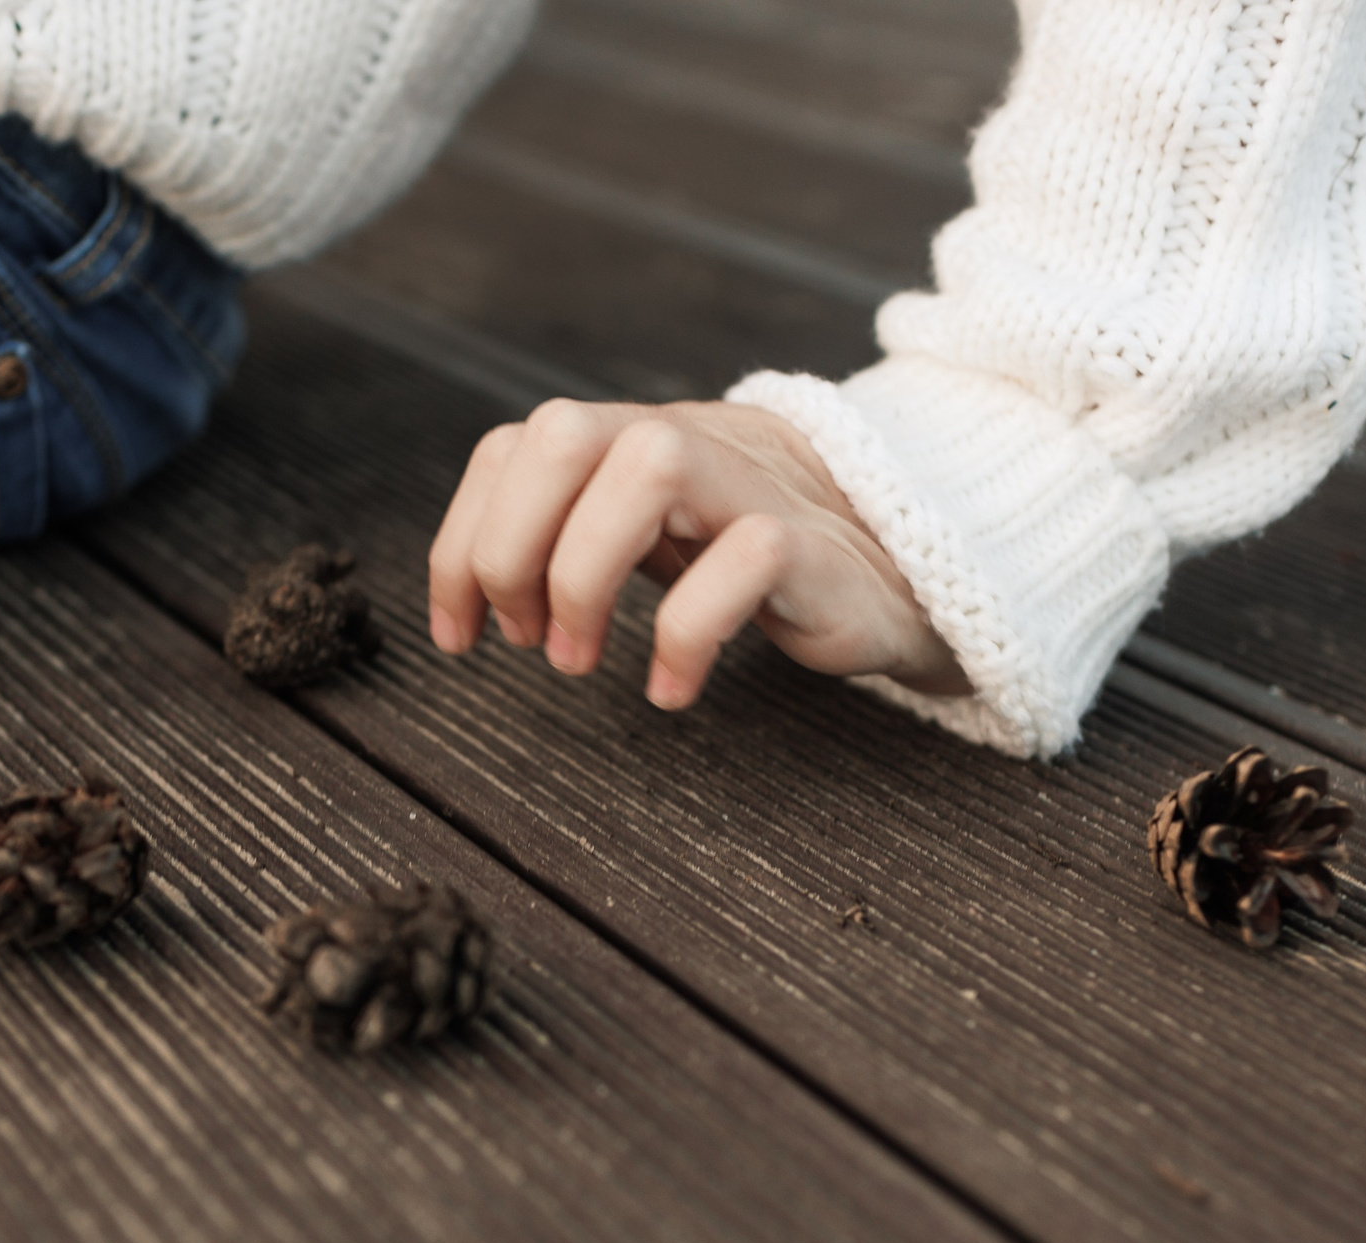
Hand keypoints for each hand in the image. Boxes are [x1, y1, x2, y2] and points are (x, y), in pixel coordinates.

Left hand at [426, 399, 970, 707]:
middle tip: (525, 638)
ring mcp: (752, 487)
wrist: (904, 579)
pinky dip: (685, 635)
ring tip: (579, 661)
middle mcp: (688, 444)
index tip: (461, 633)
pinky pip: (743, 560)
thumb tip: (482, 582)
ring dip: (582, 575)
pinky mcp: (812, 548)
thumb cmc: (767, 566)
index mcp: (636, 441)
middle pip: (563, 432)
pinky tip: (670, 688)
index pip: (517, 446)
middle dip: (511, 545)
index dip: (464, 539)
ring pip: (647, 467)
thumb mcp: (660, 535)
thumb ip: (582, 531)